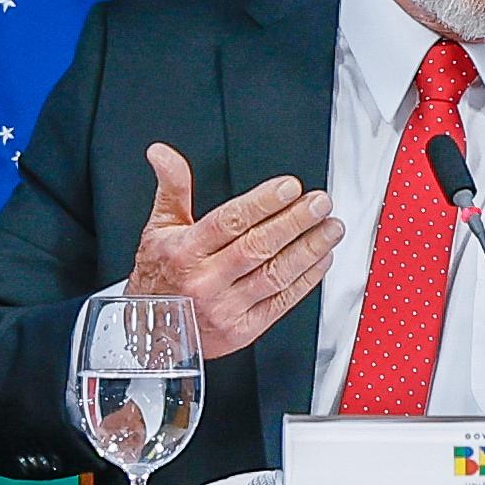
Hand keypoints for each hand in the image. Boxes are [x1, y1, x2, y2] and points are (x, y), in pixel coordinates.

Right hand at [119, 144, 340, 359]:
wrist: (153, 330)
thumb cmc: (159, 276)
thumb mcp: (159, 228)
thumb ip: (172, 188)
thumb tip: (163, 154)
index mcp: (185, 251)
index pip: (230, 222)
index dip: (263, 203)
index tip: (289, 188)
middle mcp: (205, 280)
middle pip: (257, 246)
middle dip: (295, 222)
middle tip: (319, 204)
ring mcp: (225, 308)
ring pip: (275, 274)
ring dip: (309, 249)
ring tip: (330, 228)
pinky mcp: (243, 329)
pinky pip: (282, 301)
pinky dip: (307, 279)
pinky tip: (322, 259)